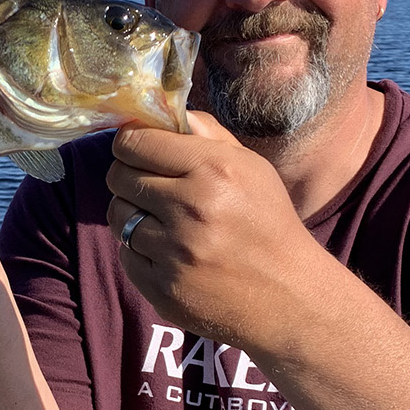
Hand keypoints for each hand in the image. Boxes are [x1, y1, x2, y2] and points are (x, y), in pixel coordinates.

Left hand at [105, 110, 326, 350]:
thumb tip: (168, 111)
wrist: (290, 297)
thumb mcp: (253, 169)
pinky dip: (140, 251)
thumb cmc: (270, 224)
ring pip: (118, 215)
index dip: (130, 143)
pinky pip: (126, 254)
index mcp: (215, 170)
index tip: (136, 150)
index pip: (135, 143)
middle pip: (119, 176)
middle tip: (148, 185)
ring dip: (132, 214)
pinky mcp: (163, 287)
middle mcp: (191, 208)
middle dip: (128, 176)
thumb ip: (209, 136)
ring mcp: (174, 251)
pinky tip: (168, 252)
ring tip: (162, 220)